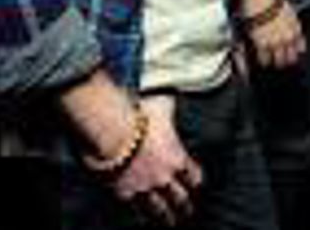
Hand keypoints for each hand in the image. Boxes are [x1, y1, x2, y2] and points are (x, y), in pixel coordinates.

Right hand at [112, 95, 202, 225]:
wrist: (112, 132)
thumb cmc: (139, 116)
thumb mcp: (163, 105)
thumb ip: (171, 107)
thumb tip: (177, 92)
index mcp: (177, 158)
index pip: (194, 176)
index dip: (196, 181)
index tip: (197, 184)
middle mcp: (165, 178)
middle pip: (180, 199)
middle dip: (185, 205)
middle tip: (188, 210)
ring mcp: (145, 190)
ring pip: (160, 211)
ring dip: (167, 217)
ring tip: (170, 222)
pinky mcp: (125, 196)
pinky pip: (137, 212)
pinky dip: (142, 216)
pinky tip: (144, 219)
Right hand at [247, 0, 305, 68]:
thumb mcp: (286, 8)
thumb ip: (288, 20)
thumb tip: (284, 26)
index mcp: (296, 27)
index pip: (300, 47)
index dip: (293, 51)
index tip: (288, 52)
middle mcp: (289, 37)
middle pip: (291, 58)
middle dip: (285, 59)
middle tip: (278, 60)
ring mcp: (277, 42)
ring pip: (279, 62)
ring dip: (274, 61)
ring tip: (269, 61)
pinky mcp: (263, 44)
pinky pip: (264, 59)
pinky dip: (262, 60)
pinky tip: (260, 58)